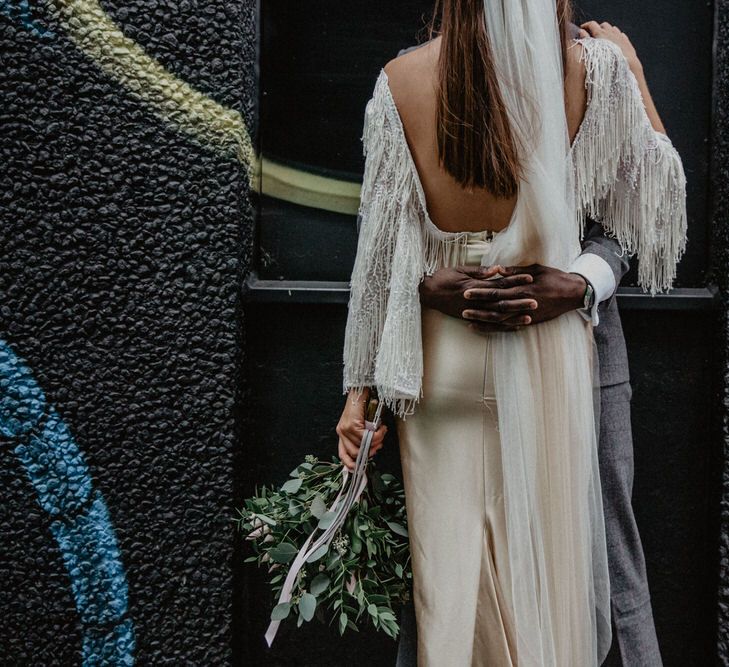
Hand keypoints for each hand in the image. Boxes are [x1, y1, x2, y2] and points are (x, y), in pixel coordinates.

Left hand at [336, 389, 387, 470]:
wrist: (361, 391)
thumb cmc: (363, 406)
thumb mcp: (362, 425)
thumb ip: (364, 437)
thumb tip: (372, 450)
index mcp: (342, 434)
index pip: (343, 454)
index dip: (350, 464)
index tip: (358, 469)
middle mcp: (341, 432)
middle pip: (356, 453)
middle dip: (371, 451)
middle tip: (379, 444)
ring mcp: (345, 429)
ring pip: (364, 445)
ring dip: (377, 441)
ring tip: (382, 432)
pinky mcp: (352, 424)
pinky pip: (367, 437)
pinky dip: (378, 434)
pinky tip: (382, 428)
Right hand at [419, 265, 534, 320]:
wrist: (427, 293)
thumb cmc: (442, 278)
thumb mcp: (460, 269)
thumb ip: (479, 271)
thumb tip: (497, 269)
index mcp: (475, 286)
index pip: (499, 283)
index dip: (515, 281)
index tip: (529, 279)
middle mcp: (475, 300)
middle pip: (501, 301)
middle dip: (519, 301)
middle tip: (536, 301)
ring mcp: (473, 311)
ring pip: (497, 316)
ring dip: (514, 317)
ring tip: (529, 317)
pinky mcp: (469, 318)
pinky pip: (488, 325)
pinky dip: (501, 327)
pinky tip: (513, 328)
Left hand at [462, 264, 586, 333]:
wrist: (574, 293)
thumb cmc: (554, 278)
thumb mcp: (536, 269)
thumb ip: (515, 271)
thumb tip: (497, 269)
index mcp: (523, 287)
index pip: (497, 289)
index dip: (481, 290)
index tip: (467, 289)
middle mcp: (523, 301)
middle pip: (496, 304)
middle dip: (478, 305)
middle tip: (462, 305)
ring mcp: (526, 313)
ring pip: (500, 318)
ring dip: (483, 318)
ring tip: (467, 318)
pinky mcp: (530, 321)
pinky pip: (509, 326)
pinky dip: (495, 328)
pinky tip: (482, 327)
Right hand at [579, 21, 639, 72]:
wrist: (623, 64)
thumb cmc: (606, 59)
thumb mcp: (591, 49)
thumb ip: (585, 40)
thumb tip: (581, 32)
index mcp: (600, 33)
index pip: (592, 24)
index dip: (586, 25)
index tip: (582, 28)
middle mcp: (610, 32)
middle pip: (603, 25)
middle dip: (598, 28)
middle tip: (593, 35)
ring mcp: (619, 35)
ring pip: (612, 28)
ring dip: (608, 31)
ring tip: (604, 39)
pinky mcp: (625, 41)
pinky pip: (620, 34)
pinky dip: (616, 36)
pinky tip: (614, 42)